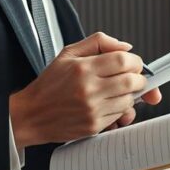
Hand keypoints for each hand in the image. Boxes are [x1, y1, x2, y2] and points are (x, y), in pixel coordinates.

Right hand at [8, 32, 160, 147]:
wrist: (32, 114)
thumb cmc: (50, 83)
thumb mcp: (68, 53)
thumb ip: (99, 42)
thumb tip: (126, 47)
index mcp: (83, 68)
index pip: (123, 60)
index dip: (135, 61)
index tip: (133, 64)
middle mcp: (89, 89)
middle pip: (132, 81)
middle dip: (138, 79)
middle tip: (133, 78)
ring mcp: (92, 109)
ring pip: (129, 100)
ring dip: (129, 95)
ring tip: (116, 91)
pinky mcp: (94, 126)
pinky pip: (120, 116)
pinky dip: (120, 110)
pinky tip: (108, 104)